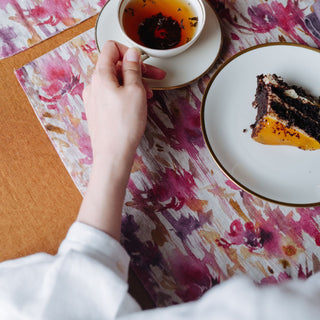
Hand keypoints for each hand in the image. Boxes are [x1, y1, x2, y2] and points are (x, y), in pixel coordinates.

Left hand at [77, 41, 164, 239]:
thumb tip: (132, 53)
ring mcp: (94, 99)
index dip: (129, 51)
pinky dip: (126, 94)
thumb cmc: (124, 126)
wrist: (113, 155)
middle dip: (137, 69)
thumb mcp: (135, 92)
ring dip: (133, 83)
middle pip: (115, 66)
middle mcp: (93, 85)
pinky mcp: (98, 110)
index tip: (142, 61)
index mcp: (100, 76)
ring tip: (149, 95)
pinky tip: (137, 104)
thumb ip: (133, 69)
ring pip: (115, 81)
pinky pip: (112, 95)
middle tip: (156, 76)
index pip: (110, 48)